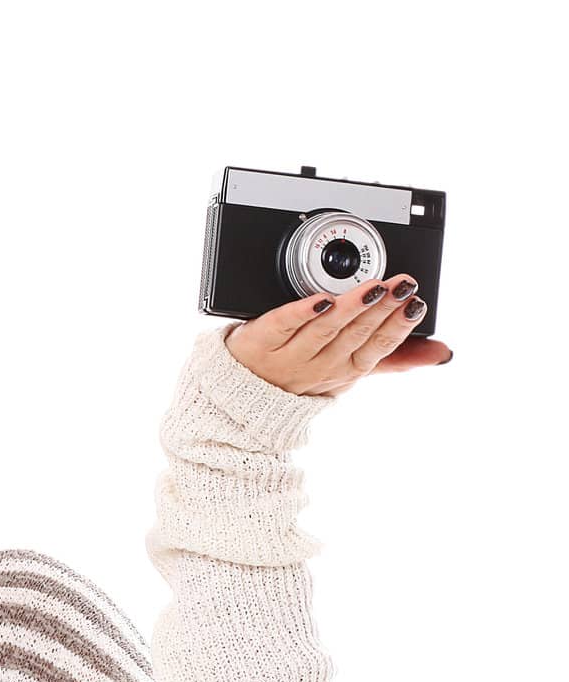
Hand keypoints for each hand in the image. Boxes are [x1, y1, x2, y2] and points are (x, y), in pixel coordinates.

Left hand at [225, 274, 453, 396]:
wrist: (239, 398)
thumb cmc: (301, 378)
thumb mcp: (351, 372)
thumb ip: (395, 358)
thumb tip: (442, 353)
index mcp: (345, 371)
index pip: (378, 349)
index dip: (399, 327)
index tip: (416, 304)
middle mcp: (318, 367)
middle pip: (355, 335)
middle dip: (382, 309)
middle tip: (402, 283)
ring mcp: (287, 357)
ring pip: (324, 331)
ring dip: (351, 308)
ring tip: (371, 287)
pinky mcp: (258, 343)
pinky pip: (281, 327)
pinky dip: (300, 313)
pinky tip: (318, 300)